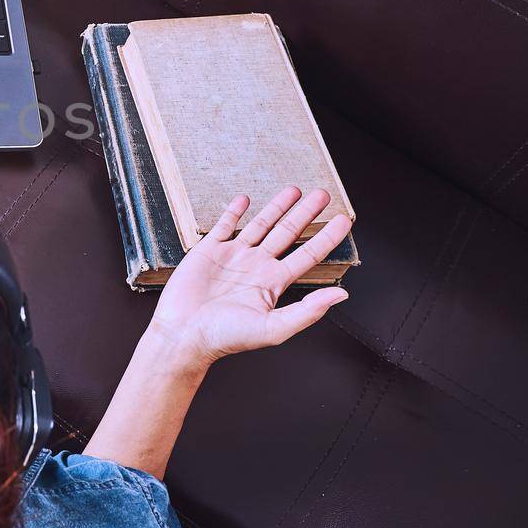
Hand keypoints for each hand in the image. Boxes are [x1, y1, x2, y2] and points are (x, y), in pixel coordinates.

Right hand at [148, 187, 350, 368]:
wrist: (184, 334)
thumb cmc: (225, 337)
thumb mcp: (273, 328)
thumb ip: (308, 311)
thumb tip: (341, 295)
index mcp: (273, 284)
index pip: (308, 255)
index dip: (327, 237)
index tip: (342, 220)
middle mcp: (256, 267)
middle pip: (287, 233)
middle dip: (305, 213)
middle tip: (322, 194)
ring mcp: (233, 257)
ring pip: (261, 225)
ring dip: (277, 207)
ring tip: (293, 190)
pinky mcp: (208, 251)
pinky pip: (224, 226)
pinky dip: (234, 212)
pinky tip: (244, 200)